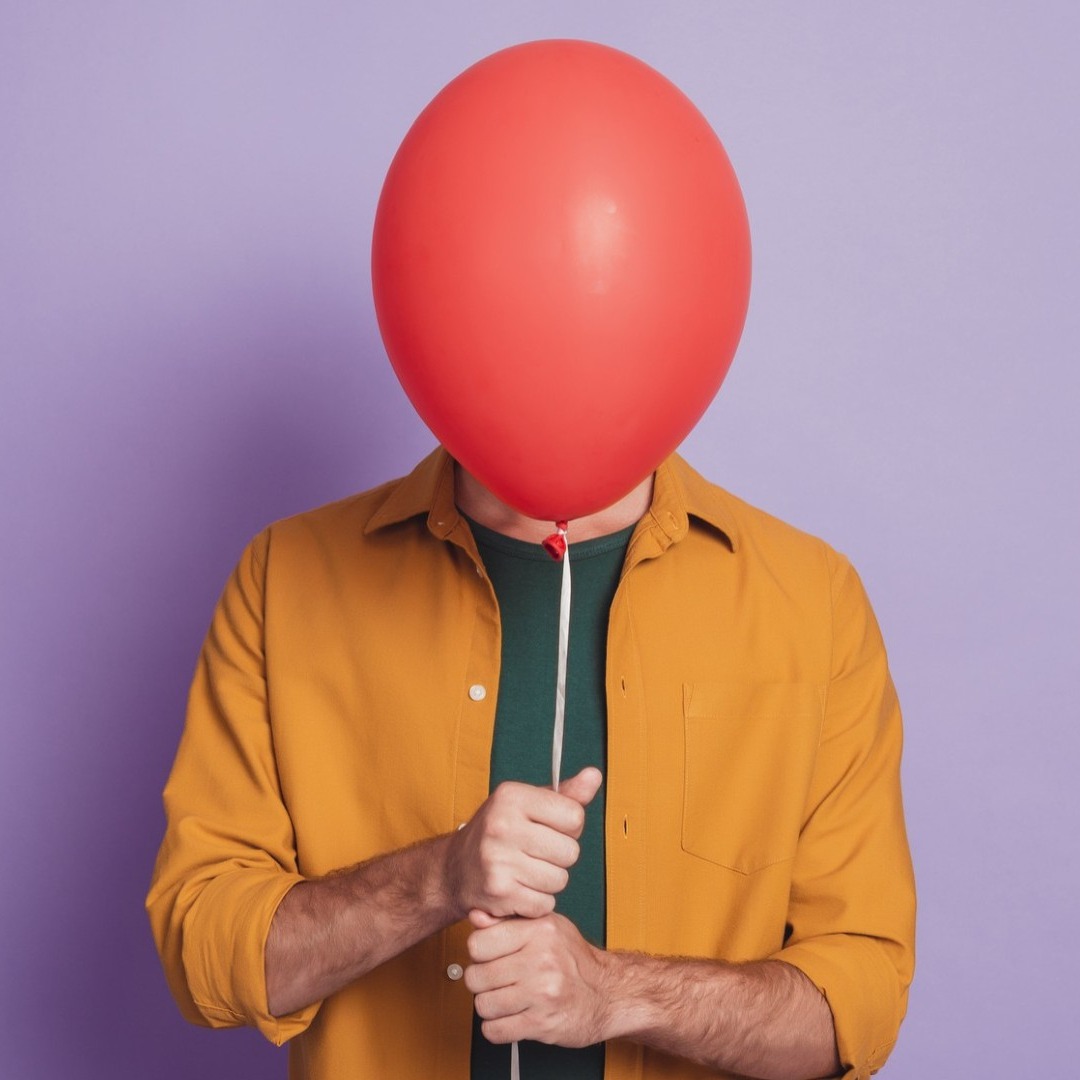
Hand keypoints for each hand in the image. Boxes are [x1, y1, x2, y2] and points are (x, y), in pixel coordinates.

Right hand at [445, 767, 601, 919]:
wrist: (454, 868)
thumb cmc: (499, 831)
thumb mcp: (527, 804)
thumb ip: (565, 794)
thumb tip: (594, 775)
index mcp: (512, 796)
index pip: (574, 816)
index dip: (568, 827)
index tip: (549, 829)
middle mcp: (502, 824)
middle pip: (571, 852)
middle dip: (559, 856)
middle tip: (535, 853)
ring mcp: (498, 859)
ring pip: (560, 880)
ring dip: (548, 881)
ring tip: (525, 870)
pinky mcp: (498, 892)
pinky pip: (544, 903)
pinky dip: (536, 902)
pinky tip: (518, 888)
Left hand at [465, 911, 610, 1046]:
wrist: (607, 993)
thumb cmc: (573, 959)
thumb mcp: (545, 927)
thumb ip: (508, 921)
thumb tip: (476, 915)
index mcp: (539, 930)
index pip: (478, 943)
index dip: (479, 952)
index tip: (488, 956)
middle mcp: (541, 959)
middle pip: (477, 976)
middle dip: (482, 982)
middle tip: (497, 980)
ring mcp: (542, 993)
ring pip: (483, 1005)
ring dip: (490, 1006)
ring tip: (506, 998)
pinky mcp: (542, 1023)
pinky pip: (496, 1031)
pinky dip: (497, 1028)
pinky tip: (510, 1017)